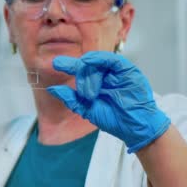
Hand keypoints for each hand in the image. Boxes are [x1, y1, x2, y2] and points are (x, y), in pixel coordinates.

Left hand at [47, 51, 170, 152]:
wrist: (134, 128)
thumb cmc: (114, 119)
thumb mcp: (87, 109)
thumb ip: (71, 98)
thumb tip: (52, 89)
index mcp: (96, 82)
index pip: (80, 70)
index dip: (68, 65)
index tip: (55, 64)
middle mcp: (105, 75)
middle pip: (86, 66)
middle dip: (81, 78)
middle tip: (86, 95)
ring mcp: (116, 71)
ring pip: (96, 62)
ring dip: (89, 74)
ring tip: (91, 92)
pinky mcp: (127, 70)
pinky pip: (110, 59)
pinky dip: (98, 59)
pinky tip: (90, 63)